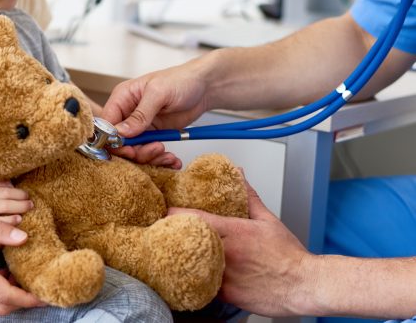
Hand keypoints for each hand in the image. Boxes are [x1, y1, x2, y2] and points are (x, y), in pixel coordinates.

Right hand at [102, 62, 209, 166]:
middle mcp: (128, 113)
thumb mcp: (159, 93)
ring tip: (166, 153)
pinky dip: (160, 159)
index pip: (106, 123)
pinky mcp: (154, 135)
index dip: (112, 139)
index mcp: (122, 98)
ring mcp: (141, 126)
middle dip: (135, 151)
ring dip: (150, 157)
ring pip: (134, 151)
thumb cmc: (181, 80)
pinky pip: (150, 152)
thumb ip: (140, 113)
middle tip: (154, 149)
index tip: (128, 149)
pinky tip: (171, 159)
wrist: (204, 87)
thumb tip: (121, 132)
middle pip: (118, 142)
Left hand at [168, 181, 317, 316]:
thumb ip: (248, 196)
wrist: (304, 285)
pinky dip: (199, 279)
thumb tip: (239, 174)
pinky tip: (198, 275)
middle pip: (186, 241)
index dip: (174, 214)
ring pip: (192, 265)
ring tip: (178, 254)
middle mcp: (225, 252)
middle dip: (175, 236)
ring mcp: (224, 275)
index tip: (165, 211)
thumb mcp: (267, 219)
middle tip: (166, 232)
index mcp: (232, 231)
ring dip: (185, 259)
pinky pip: (204, 285)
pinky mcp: (226, 295)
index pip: (192, 217)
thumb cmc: (287, 254)